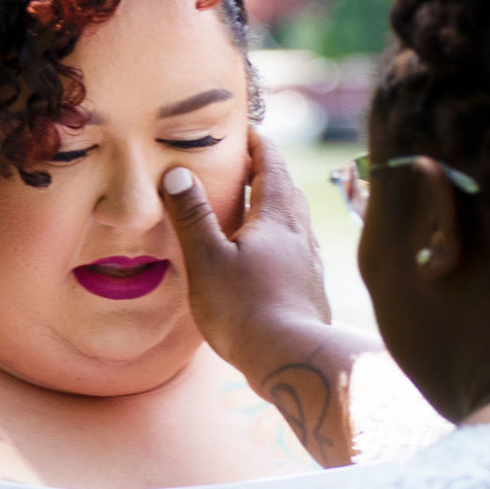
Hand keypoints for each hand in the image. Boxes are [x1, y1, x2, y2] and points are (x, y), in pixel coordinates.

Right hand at [160, 128, 333, 373]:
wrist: (292, 358)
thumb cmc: (245, 309)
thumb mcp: (208, 260)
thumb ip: (193, 216)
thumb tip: (179, 173)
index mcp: (277, 218)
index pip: (272, 165)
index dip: (258, 144)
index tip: (244, 130)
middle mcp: (300, 234)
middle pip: (287, 190)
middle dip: (267, 172)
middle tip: (243, 165)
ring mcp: (309, 262)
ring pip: (294, 221)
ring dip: (275, 207)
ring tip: (252, 209)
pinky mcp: (310, 289)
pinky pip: (296, 249)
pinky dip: (281, 239)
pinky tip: (267, 257)